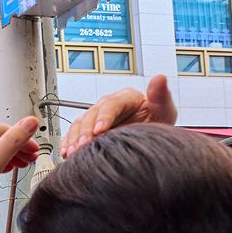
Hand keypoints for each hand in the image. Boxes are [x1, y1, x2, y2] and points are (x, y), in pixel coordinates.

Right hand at [59, 73, 177, 157]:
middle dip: (85, 131)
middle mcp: (108, 106)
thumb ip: (161, 96)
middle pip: (91, 114)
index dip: (103, 117)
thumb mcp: (165, 112)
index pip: (111, 104)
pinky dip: (68, 143)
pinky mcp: (88, 131)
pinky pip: (73, 134)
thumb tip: (160, 78)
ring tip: (73, 153)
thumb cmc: (158, 125)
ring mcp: (96, 118)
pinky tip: (66, 153)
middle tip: (83, 146)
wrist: (150, 142)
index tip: (99, 131)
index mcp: (125, 98)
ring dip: (74, 138)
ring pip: (79, 124)